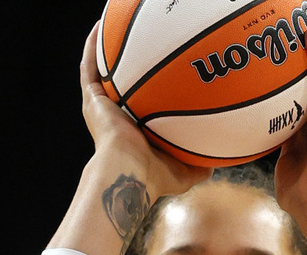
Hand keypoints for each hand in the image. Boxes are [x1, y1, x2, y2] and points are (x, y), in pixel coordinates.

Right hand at [79, 22, 210, 200]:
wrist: (129, 174)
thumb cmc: (154, 177)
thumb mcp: (184, 172)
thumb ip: (199, 167)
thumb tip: (216, 163)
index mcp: (133, 131)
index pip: (141, 105)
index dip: (149, 90)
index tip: (163, 74)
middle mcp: (116, 116)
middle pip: (122, 84)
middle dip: (129, 65)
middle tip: (141, 44)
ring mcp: (102, 107)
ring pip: (101, 71)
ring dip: (105, 50)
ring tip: (112, 26)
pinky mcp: (92, 100)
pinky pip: (90, 68)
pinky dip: (92, 48)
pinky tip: (99, 27)